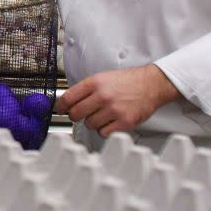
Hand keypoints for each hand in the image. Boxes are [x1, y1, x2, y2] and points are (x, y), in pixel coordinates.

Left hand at [55, 64, 181, 137]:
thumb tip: (68, 101)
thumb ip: (86, 89)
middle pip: (76, 114)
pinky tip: (109, 122)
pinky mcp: (124, 122)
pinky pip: (104, 132)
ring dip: (92, 123)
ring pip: (89, 125)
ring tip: (101, 116)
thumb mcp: (102, 78)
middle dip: (75, 116)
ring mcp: (114, 109)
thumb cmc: (127, 81)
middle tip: (80, 115)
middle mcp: (102, 96)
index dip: (60, 107)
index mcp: (94, 83)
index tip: (60, 110)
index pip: (68, 98)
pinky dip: (104, 130)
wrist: (151, 84)